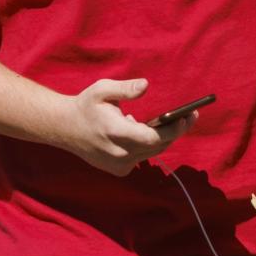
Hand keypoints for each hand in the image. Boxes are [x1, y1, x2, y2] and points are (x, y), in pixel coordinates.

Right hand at [56, 78, 196, 175]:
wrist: (65, 128)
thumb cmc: (86, 106)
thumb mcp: (102, 89)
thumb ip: (125, 89)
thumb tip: (146, 85)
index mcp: (115, 132)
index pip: (152, 137)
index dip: (173, 130)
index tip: (188, 117)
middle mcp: (118, 153)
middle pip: (158, 146)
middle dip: (176, 131)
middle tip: (190, 116)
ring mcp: (118, 165)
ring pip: (152, 154)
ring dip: (162, 138)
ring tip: (171, 121)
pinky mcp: (118, 170)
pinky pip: (142, 158)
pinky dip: (147, 146)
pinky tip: (143, 132)